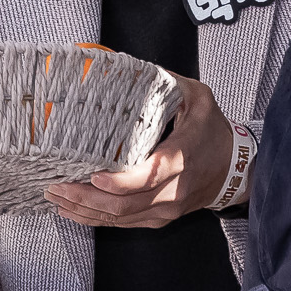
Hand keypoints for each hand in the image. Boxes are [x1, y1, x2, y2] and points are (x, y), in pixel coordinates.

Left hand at [44, 74, 235, 228]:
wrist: (234, 170)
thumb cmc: (212, 130)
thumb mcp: (196, 97)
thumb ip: (164, 82)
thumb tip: (125, 65)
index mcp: (182, 157)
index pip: (150, 176)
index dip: (120, 182)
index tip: (94, 175)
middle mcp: (173, 190)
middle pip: (125, 204)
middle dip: (86, 198)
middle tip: (55, 185)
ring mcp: (166, 209)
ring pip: (120, 218)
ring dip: (85, 210)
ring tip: (55, 196)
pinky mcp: (159, 218)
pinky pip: (123, 224)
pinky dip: (95, 219)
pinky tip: (73, 210)